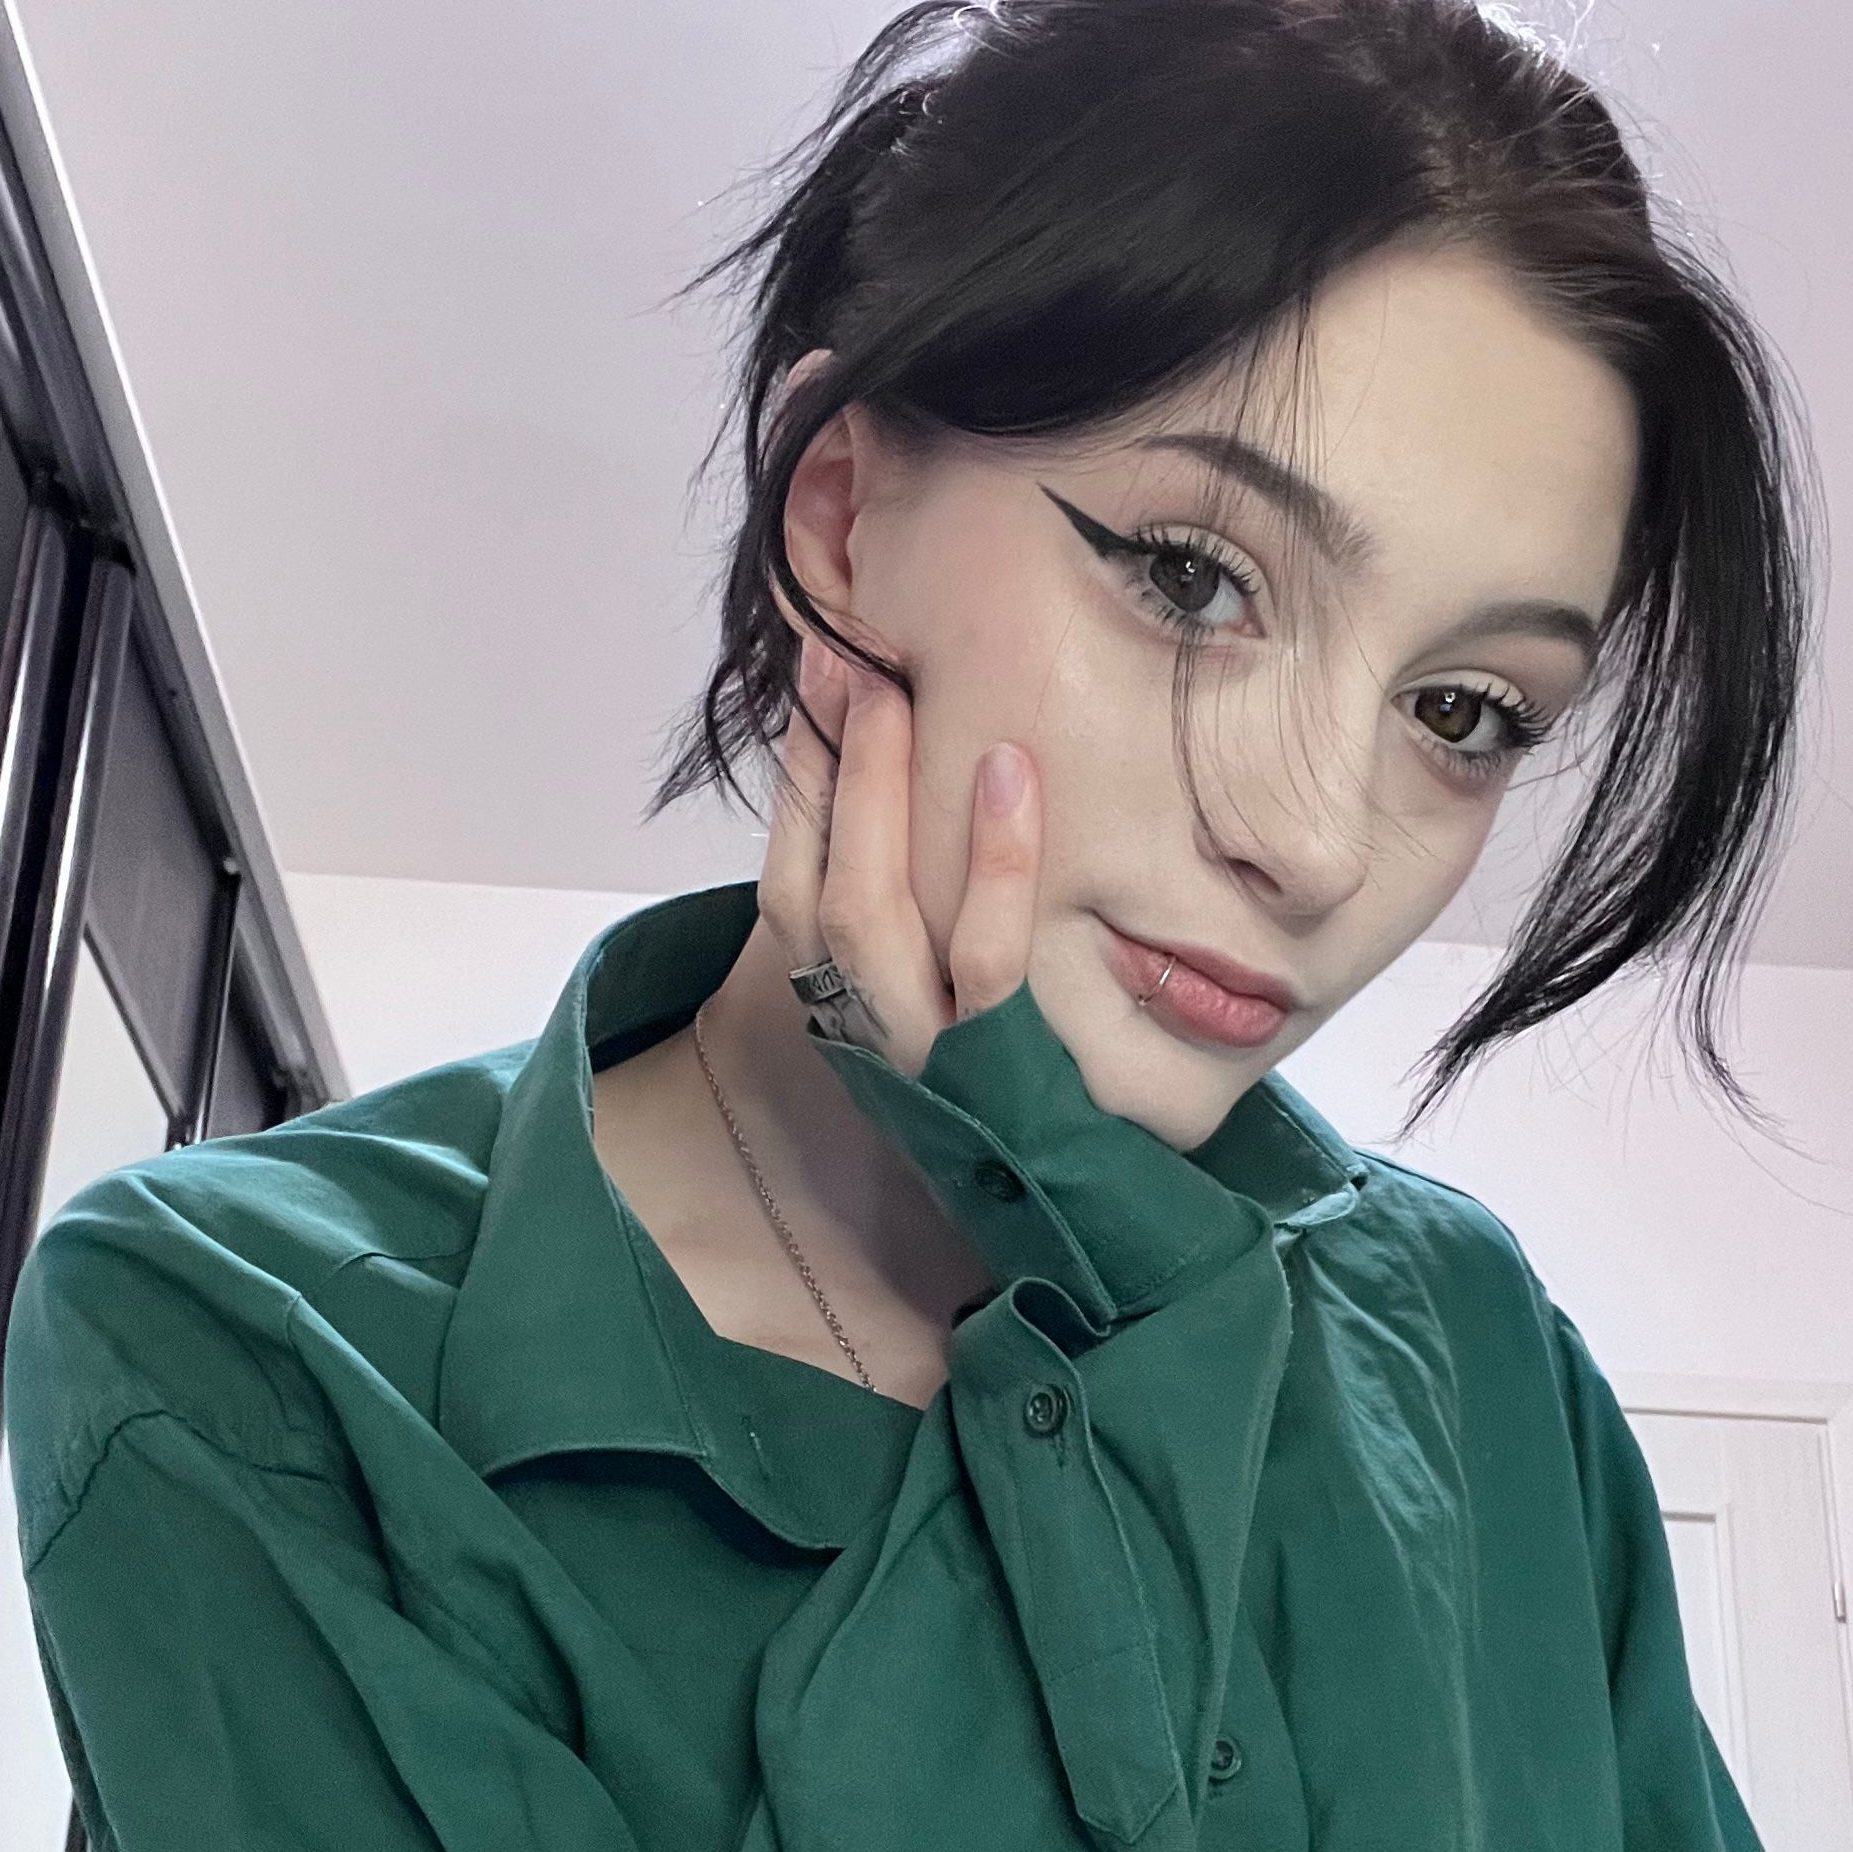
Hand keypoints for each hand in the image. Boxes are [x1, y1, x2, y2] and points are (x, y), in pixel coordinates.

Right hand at [758, 632, 1042, 1082]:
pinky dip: (996, 863)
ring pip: (870, 918)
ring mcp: (920, 1052)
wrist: (1062, 1196)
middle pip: (820, 887)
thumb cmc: (998, 1074)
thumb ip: (911, 906)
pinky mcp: (996, 1069)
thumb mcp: (931, 993)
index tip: (822, 666)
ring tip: (900, 694)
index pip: (790, 878)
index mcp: (835, 1003)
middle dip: (829, 766)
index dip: (800, 773)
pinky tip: (1011, 776)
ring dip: (877, 797)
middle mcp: (860, 1027)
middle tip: (852, 655)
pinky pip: (989, 961)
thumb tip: (912, 771)